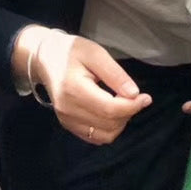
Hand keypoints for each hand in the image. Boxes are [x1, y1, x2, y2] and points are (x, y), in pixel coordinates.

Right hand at [14, 26, 151, 143]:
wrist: (45, 58)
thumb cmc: (70, 51)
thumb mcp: (95, 53)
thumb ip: (115, 74)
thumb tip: (134, 94)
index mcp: (74, 89)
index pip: (109, 109)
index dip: (132, 106)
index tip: (145, 97)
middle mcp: (68, 110)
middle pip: (109, 124)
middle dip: (128, 112)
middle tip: (133, 96)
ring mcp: (67, 120)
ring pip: (105, 135)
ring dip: (120, 122)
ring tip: (121, 103)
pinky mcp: (68, 125)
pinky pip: (96, 137)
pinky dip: (109, 128)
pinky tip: (110, 112)